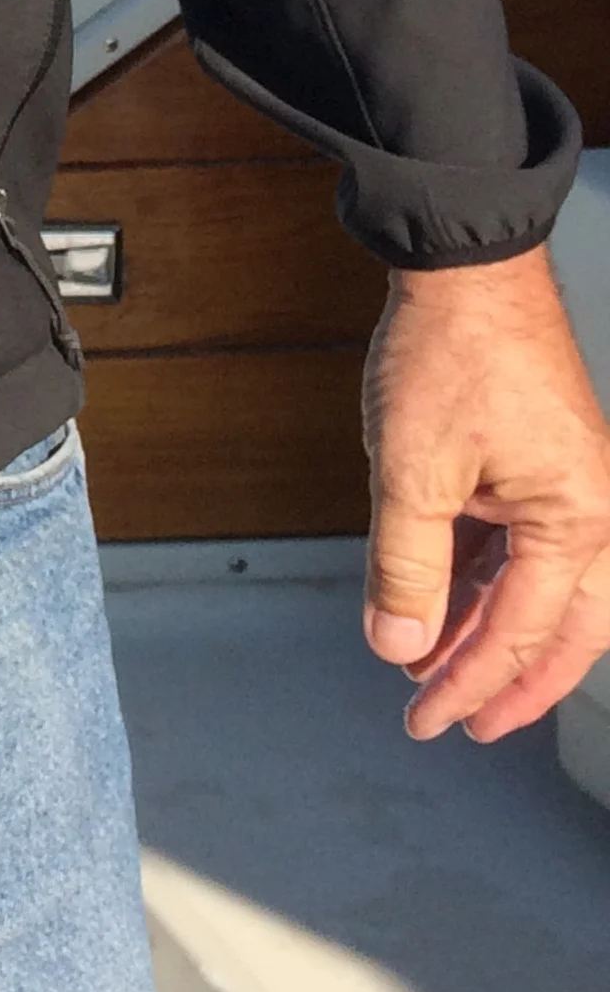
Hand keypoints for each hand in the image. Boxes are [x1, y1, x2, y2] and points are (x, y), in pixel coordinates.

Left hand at [363, 246, 609, 742]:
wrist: (465, 268)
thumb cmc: (452, 354)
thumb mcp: (412, 473)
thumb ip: (406, 570)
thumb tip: (400, 647)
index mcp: (578, 522)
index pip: (520, 635)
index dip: (467, 685)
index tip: (424, 720)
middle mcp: (594, 513)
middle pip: (563, 632)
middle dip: (509, 682)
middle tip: (460, 723)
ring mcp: (573, 489)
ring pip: (547, 593)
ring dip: (493, 633)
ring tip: (439, 671)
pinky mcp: (546, 469)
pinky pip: (525, 548)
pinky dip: (486, 583)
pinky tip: (443, 605)